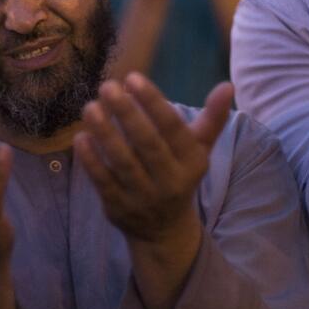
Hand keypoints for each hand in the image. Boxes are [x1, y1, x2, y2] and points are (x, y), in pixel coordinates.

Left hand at [74, 75, 231, 243]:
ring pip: (123, 163)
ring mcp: (143, 197)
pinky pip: (103, 182)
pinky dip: (91, 160)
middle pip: (147, 144)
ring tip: (90, 107)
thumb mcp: (199, 150)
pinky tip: (81, 137)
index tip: (132, 77)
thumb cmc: (179, 175)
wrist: (164, 231)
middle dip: (127, 114)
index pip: (172, 128)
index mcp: (192, 161)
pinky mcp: (118, 208)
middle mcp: (170, 180)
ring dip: (105, 134)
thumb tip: (227, 85)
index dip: (153, 102)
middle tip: (107, 86)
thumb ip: (212, 118)